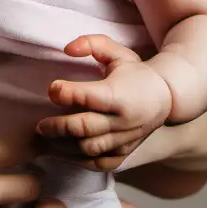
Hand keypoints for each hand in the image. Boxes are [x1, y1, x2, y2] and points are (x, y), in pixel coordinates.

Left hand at [35, 35, 172, 172]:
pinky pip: (99, 164)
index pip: (89, 97)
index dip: (67, 93)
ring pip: (89, 149)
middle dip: (58, 127)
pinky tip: (62, 151)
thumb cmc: (135, 72)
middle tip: (40, 125)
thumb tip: (67, 49)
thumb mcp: (117, 51)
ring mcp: (125, 140)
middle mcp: (124, 121)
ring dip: (63, 147)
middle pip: (85, 128)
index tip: (52, 88)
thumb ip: (92, 43)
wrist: (166, 99)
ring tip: (45, 139)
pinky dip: (79, 160)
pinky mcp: (125, 153)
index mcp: (122, 95)